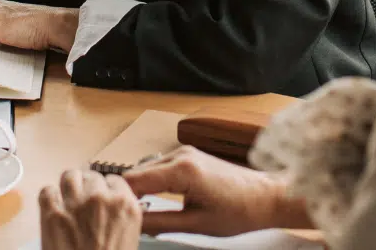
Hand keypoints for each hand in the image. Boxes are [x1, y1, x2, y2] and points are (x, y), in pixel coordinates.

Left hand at [39, 169, 141, 249]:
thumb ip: (120, 216)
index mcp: (125, 205)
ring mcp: (75, 203)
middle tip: (83, 200)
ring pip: (69, 176)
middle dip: (87, 187)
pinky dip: (49, 198)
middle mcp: (101, 198)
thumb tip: (111, 207)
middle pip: (91, 176)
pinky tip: (53, 208)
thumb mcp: (129, 238)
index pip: (115, 180)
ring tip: (67, 198)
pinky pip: (47, 190)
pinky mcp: (52, 212)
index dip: (106, 188)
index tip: (102, 193)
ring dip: (68, 186)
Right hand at [125, 146, 308, 236]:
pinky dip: (151, 182)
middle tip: (120, 216)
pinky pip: (160, 167)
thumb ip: (160, 222)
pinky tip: (152, 199)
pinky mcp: (189, 156)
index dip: (119, 197)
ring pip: (147, 169)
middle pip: (137, 173)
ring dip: (139, 188)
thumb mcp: (196, 223)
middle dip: (126, 193)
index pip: (134, 180)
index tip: (109, 211)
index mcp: (182, 170)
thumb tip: (134, 223)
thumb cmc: (240, 210)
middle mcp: (181, 155)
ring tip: (135, 210)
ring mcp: (185, 153)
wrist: (266, 197)